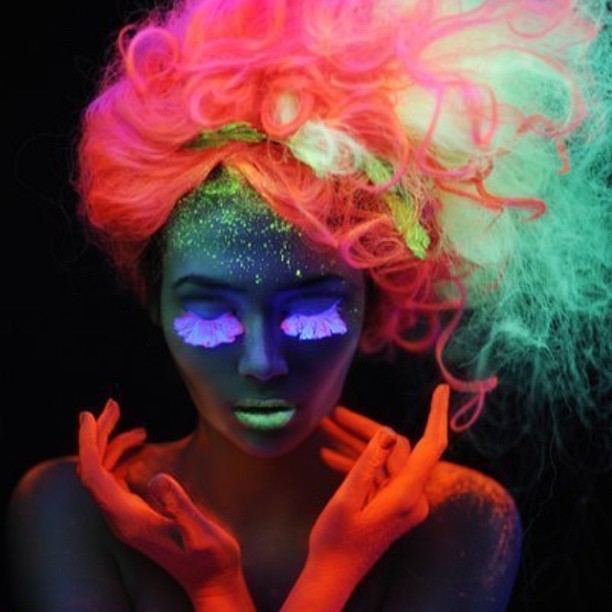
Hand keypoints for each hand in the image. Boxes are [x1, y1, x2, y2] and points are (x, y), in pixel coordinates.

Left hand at [77, 398, 253, 608]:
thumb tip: (156, 477)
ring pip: (104, 475)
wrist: (213, 583)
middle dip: (100, 435)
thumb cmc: (211, 559)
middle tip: (114, 405)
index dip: (89, 442)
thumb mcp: (200, 532)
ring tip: (139, 429)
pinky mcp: (137, 517)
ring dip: (113, 446)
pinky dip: (123, 459)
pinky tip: (142, 450)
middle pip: (94, 470)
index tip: (90, 414)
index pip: (93, 474)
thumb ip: (179, 505)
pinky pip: (116, 482)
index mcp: (127, 519)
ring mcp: (127, 518)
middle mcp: (120, 518)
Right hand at [308, 384, 449, 582]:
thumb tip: (387, 430)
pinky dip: (357, 462)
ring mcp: (403, 501)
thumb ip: (368, 463)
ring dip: (356, 443)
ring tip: (326, 427)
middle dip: (365, 428)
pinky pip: (379, 474)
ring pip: (385, 459)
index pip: (432, 445)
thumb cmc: (336, 539)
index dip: (437, 414)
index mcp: (407, 494)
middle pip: (396, 448)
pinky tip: (329, 455)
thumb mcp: (347, 498)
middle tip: (334, 415)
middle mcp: (412, 496)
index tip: (442, 388)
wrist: (332, 573)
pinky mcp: (391, 504)